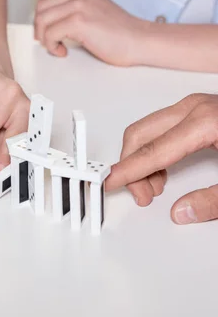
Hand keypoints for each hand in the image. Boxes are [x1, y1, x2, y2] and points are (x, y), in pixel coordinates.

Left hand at [34, 0, 145, 66]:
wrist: (140, 41)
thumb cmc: (120, 34)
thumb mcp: (93, 14)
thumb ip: (74, 13)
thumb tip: (50, 24)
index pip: (47, 2)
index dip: (42, 21)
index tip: (47, 35)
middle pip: (41, 9)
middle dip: (40, 29)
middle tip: (49, 43)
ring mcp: (79, 6)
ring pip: (42, 21)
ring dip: (45, 38)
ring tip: (58, 47)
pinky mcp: (79, 21)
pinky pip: (50, 33)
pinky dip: (52, 46)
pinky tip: (63, 51)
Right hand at [105, 93, 217, 224]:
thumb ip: (215, 200)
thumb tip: (183, 211)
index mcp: (204, 123)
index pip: (152, 151)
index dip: (128, 172)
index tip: (110, 183)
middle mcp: (193, 108)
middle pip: (140, 134)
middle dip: (132, 166)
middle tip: (142, 195)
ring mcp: (194, 105)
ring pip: (147, 128)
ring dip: (141, 158)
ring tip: (155, 187)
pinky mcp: (198, 108)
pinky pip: (160, 126)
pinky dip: (153, 148)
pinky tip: (164, 169)